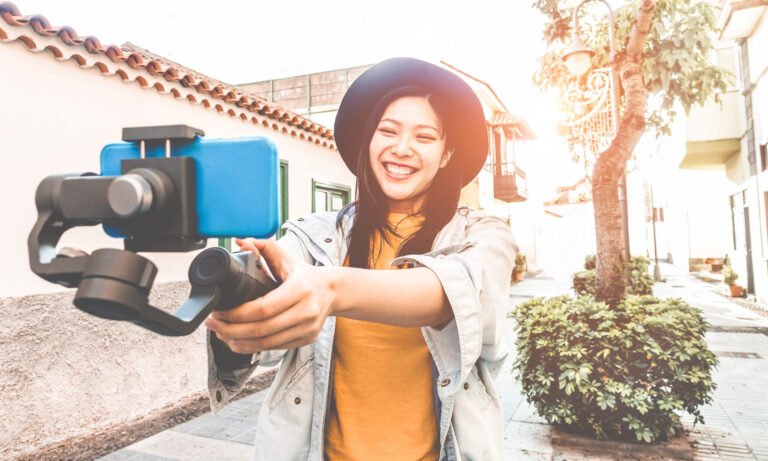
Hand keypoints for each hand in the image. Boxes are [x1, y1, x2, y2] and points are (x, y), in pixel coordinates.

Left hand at [204, 238, 334, 353]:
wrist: (332, 291)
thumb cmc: (305, 275)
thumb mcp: (287, 257)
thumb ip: (263, 247)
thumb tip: (241, 241)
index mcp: (300, 289)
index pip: (263, 308)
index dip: (237, 314)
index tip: (219, 311)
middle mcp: (306, 311)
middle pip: (262, 329)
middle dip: (232, 330)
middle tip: (213, 324)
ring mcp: (308, 328)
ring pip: (267, 343)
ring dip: (240, 341)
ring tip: (221, 334)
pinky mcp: (307, 339)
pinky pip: (275, 348)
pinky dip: (253, 347)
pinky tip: (238, 342)